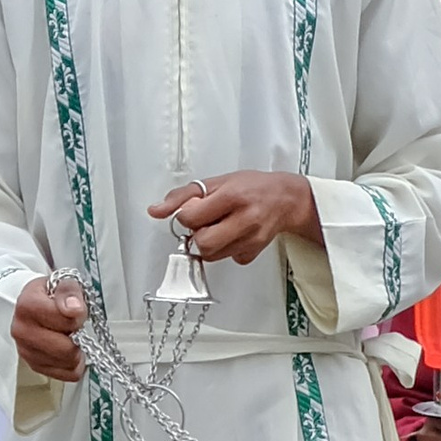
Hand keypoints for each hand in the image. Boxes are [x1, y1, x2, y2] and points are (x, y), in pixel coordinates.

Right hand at [12, 276, 88, 382]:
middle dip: (78, 337)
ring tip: (69, 336)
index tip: (77, 310)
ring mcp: (26, 351)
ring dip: (76, 352)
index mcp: (27, 306)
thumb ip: (69, 291)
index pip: (65, 319)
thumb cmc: (49, 295)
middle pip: (66, 349)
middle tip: (75, 327)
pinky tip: (68, 350)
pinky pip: (66, 375)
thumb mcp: (61, 282)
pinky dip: (73, 365)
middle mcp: (22, 331)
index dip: (78, 315)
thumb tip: (74, 309)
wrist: (32, 305)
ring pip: (68, 364)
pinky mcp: (34, 366)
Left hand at [147, 171, 318, 266]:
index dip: (186, 215)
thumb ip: (183, 196)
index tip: (194, 209)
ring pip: (211, 255)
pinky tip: (232, 234)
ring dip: (208, 243)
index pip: (191, 218)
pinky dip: (224, 249)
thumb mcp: (216, 182)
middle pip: (202, 243)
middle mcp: (244, 220)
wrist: (286, 199)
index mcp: (232, 197)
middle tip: (206, 222)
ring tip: (219, 226)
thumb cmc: (251, 187)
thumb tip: (155, 211)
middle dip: (197, 234)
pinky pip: (226, 259)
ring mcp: (251, 239)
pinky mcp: (253, 253)